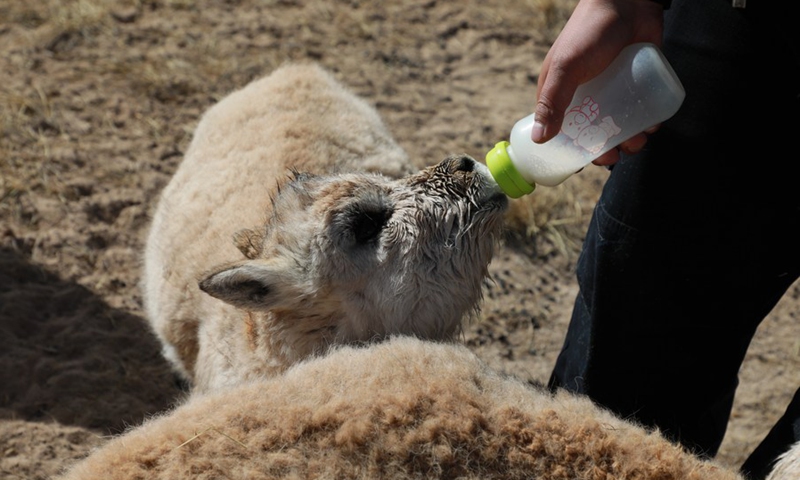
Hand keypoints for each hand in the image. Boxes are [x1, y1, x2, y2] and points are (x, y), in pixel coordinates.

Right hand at [533, 0, 664, 165]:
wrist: (628, 1)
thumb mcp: (566, 68)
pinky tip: (653, 125)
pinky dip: (647, 120)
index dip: (576, 149)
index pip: (565, 130)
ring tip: (640, 139)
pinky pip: (641, 107)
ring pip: (621, 123)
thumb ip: (551, 102)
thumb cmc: (589, 32)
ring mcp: (613, 88)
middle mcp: (586, 94)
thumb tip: (539, 140)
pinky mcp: (636, 81)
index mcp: (563, 93)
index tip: (589, 162)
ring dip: (631, 138)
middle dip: (609, 148)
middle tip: (620, 153)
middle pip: (595, 131)